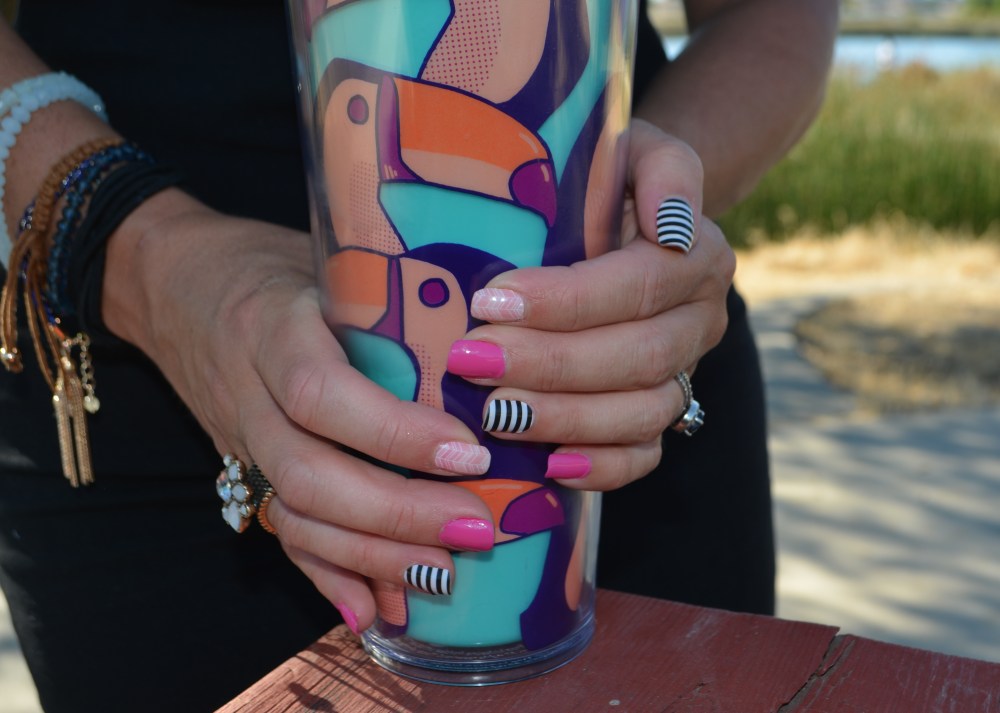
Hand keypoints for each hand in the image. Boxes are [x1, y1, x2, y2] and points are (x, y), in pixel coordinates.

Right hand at [104, 190, 496, 631]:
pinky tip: (376, 610)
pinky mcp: (241, 467)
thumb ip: (391, 297)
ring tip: (444, 574)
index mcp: (273, 327)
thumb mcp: (328, 259)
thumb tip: (492, 343)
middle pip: (309, 474)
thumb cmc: (275, 263)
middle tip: (476, 528)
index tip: (471, 453)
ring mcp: (238, 437)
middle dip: (397, 514)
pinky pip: (278, 532)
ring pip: (294, 514)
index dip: (397, 434)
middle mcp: (248, 391)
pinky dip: (328, 577)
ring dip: (371, 557)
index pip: (324, 394)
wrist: (176, 283)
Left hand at [450, 120, 734, 489]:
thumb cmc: (610, 180)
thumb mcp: (637, 147)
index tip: (491, 300)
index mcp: (696, 256)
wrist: (627, 220)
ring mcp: (684, 372)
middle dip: (550, 365)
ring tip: (491, 415)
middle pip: (638, 356)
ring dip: (565, 419)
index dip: (568, 300)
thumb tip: (670, 223)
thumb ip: (665, 169)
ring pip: (641, 413)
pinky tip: (549, 467)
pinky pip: (645, 454)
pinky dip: (603, 467)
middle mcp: (699, 320)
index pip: (640, 285)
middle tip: (470, 362)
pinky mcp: (664, 411)